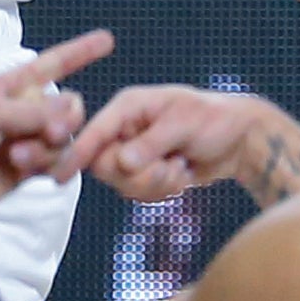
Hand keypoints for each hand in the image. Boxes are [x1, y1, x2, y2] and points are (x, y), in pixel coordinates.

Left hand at [0, 30, 112, 223]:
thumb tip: (74, 104)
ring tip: (16, 158)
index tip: (107, 39)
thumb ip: (35, 111)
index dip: (80, 51)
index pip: (54, 63)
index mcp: (14, 86)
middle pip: (69, 107)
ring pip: (64, 138)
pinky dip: (47, 166)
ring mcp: (31, 136)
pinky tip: (26, 171)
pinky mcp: (33, 164)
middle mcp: (27, 108)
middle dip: (63, 122)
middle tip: (49, 135)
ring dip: (45, 149)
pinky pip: (57, 160)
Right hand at [59, 85, 263, 200]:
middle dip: (137, 176)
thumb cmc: (214, 120)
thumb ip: (151, 144)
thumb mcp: (184, 124)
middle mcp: (125, 128)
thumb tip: (121, 162)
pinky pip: (138, 193)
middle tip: (168, 168)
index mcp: (128, 107)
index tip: (59, 175)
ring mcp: (133, 152)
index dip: (77, 152)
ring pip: (121, 184)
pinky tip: (180, 174)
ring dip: (154, 184)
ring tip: (179, 167)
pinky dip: (161, 191)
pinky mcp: (144, 172)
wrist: (239, 140)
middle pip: (104, 166)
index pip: (94, 131)